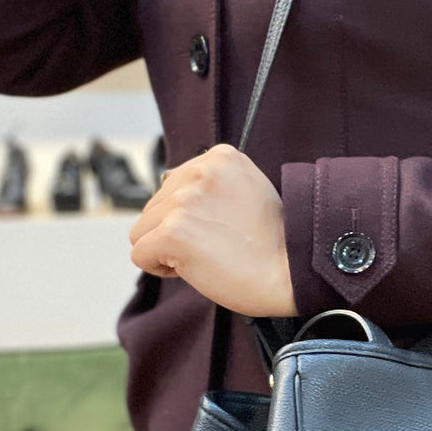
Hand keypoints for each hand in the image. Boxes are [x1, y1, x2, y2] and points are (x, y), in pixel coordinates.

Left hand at [129, 144, 297, 318]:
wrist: (291, 273)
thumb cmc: (273, 243)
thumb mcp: (247, 191)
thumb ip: (210, 184)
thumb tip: (167, 186)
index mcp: (220, 157)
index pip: (174, 184)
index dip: (191, 214)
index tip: (222, 227)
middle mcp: (199, 172)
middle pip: (154, 207)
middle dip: (176, 230)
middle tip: (217, 244)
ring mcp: (184, 201)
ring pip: (142, 230)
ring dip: (167, 249)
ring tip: (207, 255)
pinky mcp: (172, 233)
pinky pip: (140, 254)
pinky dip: (160, 268)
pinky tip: (194, 268)